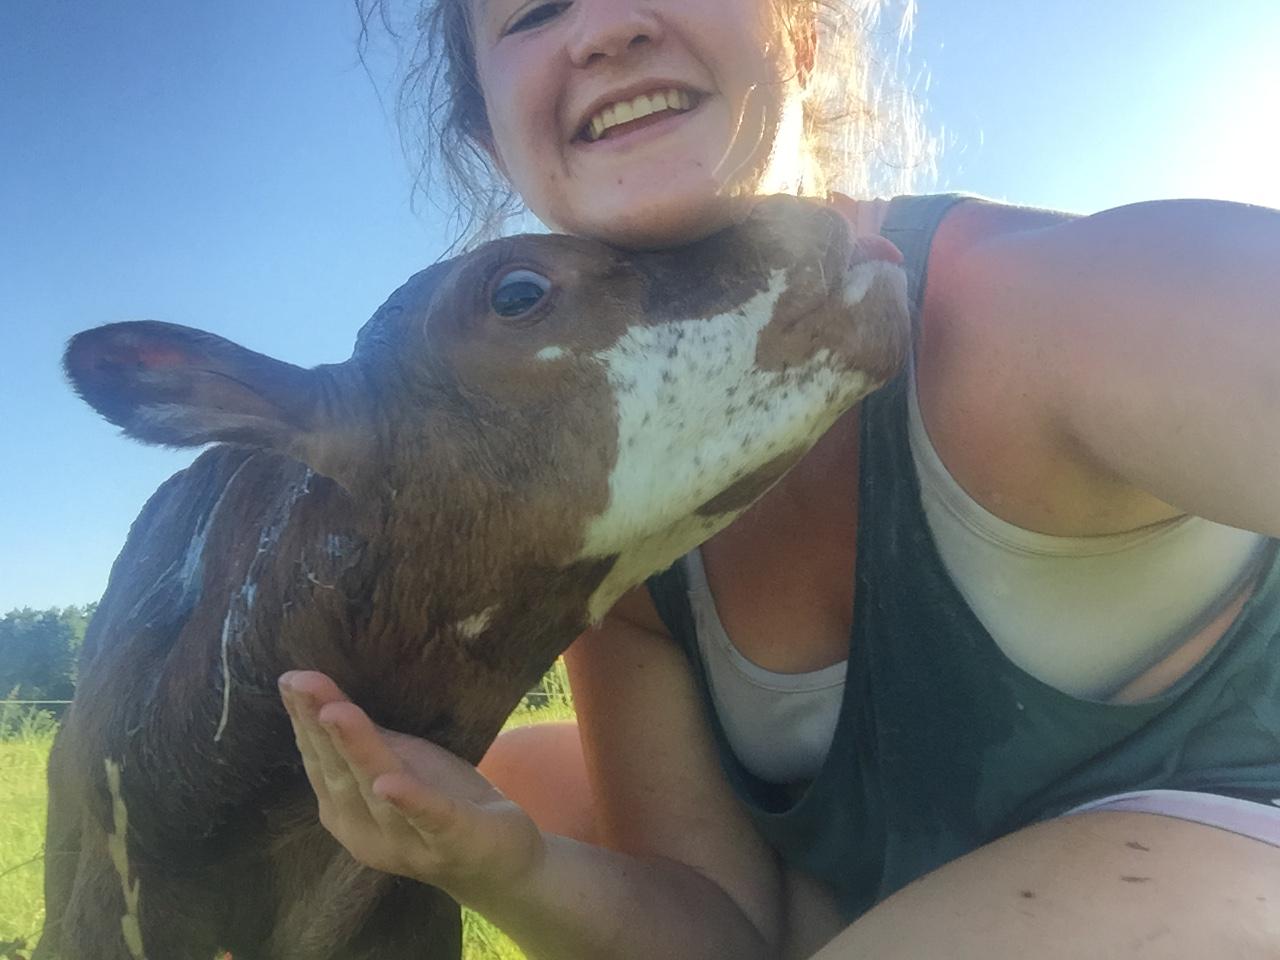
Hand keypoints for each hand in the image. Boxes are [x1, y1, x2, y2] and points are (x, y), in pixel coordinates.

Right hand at [278, 670, 546, 904]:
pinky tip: (390, 783)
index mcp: (347, 813)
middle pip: (340, 774)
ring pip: (376, 790)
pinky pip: (429, 819)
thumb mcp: (399, 765)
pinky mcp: (452, 841)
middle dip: (319, 728)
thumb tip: (324, 695)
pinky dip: (410, 800)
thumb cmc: (440, 805)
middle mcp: (367, 832)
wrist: (499, 861)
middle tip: (302, 683)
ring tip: (335, 712)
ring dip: (357, 749)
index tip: (291, 679)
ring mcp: (408, 841)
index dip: (304, 722)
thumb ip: (365, 740)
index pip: (320, 762)